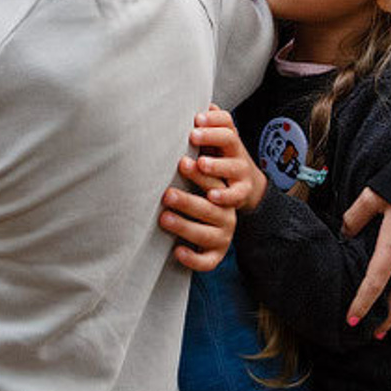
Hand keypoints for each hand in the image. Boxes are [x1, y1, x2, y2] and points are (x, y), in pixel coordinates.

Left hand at [160, 157, 235, 272]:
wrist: (212, 225)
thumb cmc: (192, 193)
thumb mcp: (195, 178)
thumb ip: (187, 163)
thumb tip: (165, 129)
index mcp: (221, 193)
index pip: (213, 182)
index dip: (199, 174)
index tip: (182, 163)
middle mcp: (226, 214)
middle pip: (209, 209)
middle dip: (187, 201)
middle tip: (167, 194)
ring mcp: (222, 236)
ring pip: (206, 235)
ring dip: (185, 226)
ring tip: (164, 218)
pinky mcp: (215, 255)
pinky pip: (207, 261)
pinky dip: (193, 259)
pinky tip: (177, 251)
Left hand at [189, 105, 266, 211]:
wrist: (249, 186)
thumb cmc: (222, 158)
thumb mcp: (215, 141)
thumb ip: (204, 125)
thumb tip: (188, 100)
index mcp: (227, 137)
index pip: (225, 121)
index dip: (212, 118)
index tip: (196, 118)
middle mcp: (236, 152)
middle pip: (229, 138)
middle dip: (211, 136)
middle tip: (193, 136)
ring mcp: (241, 173)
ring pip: (232, 167)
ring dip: (216, 165)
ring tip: (201, 163)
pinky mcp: (241, 194)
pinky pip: (235, 195)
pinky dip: (224, 196)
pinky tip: (212, 196)